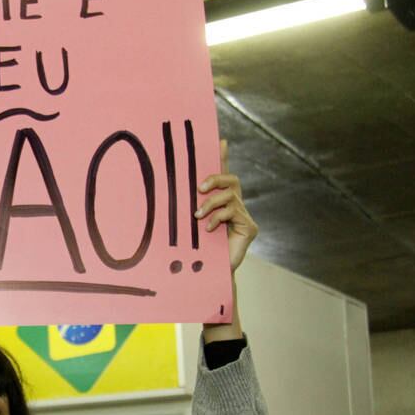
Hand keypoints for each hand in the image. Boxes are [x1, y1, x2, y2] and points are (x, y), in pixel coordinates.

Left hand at [195, 140, 256, 273]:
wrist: (206, 274)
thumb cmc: (193, 248)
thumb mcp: (185, 222)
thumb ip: (185, 205)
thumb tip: (165, 186)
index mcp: (220, 201)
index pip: (222, 175)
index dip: (222, 157)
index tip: (221, 140)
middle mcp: (235, 205)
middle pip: (231, 179)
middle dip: (215, 179)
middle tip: (199, 189)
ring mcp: (243, 216)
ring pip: (230, 195)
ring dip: (211, 203)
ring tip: (197, 215)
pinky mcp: (249, 227)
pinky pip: (233, 212)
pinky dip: (218, 217)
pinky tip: (207, 228)